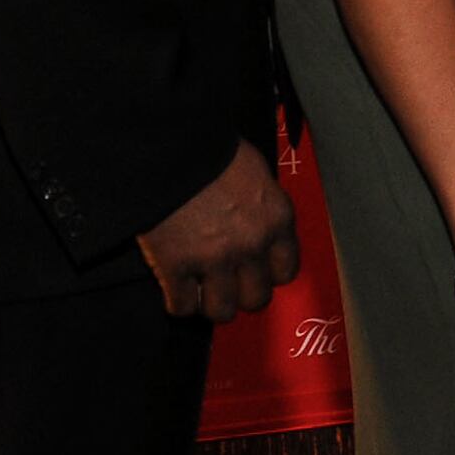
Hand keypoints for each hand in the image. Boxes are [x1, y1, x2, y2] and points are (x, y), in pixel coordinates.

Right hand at [135, 140, 299, 320]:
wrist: (168, 144)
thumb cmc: (211, 149)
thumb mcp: (254, 171)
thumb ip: (262, 205)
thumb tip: (260, 225)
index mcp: (276, 217)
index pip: (286, 270)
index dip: (268, 274)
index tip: (255, 271)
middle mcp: (251, 244)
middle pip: (257, 298)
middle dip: (241, 294)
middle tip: (225, 284)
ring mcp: (213, 258)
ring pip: (222, 310)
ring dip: (210, 303)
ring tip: (200, 290)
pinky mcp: (175, 266)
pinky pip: (182, 306)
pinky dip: (178, 302)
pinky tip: (174, 289)